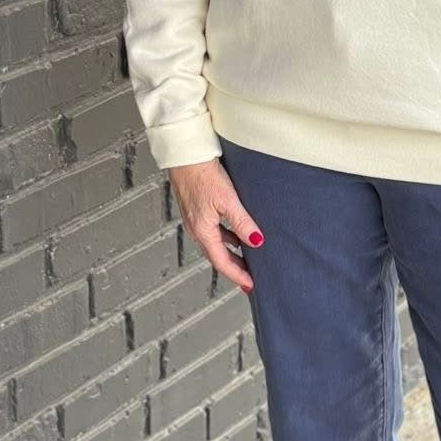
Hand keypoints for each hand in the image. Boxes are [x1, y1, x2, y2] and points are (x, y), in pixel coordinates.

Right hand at [168, 157, 262, 294]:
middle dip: (233, 268)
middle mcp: (195, 228)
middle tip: (248, 278)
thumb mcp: (228, 200)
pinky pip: (212, 232)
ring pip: (214, 244)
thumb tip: (256, 242)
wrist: (185, 154)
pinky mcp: (195, 209)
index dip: (237, 275)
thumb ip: (242, 223)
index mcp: (202, 230)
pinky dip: (225, 238)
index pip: (221, 261)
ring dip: (229, 254)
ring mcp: (194, 219)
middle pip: (217, 256)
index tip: (249, 285)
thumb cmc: (201, 173)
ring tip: (245, 259)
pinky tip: (235, 235)